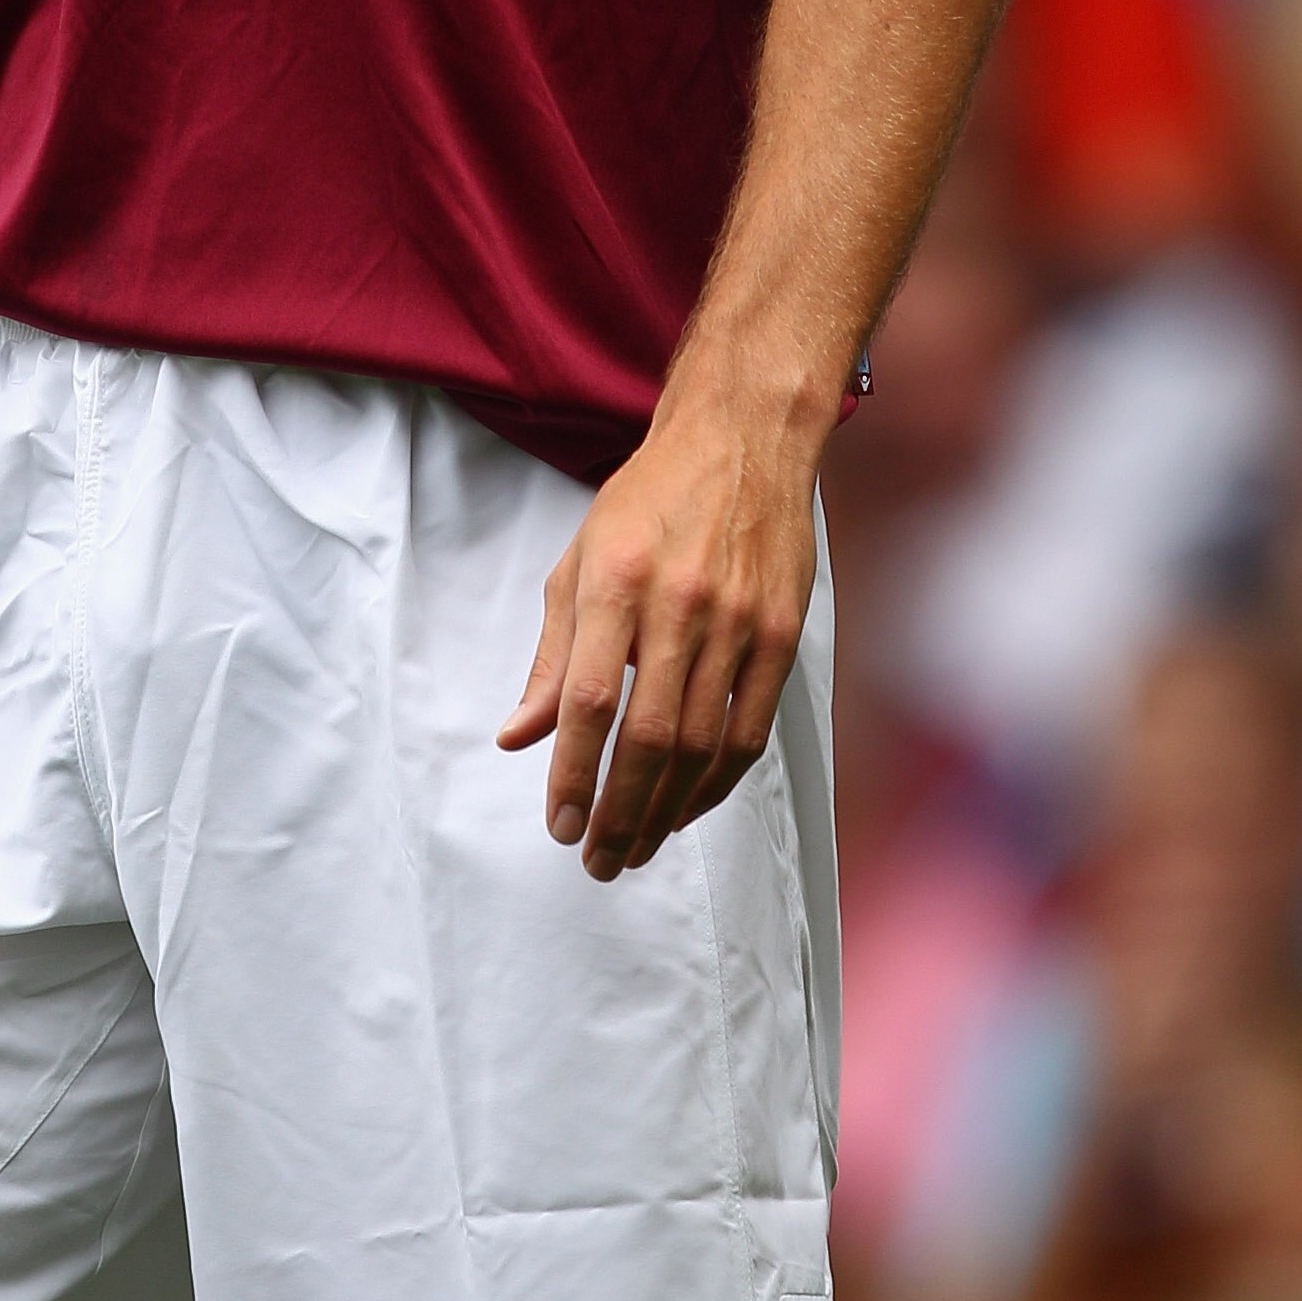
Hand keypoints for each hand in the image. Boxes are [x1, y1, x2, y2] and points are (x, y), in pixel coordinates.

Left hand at [498, 374, 816, 881]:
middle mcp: (681, 605)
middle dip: (618, 813)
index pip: (590, 702)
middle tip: (597, 859)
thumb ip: (552, 657)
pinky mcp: (783, 635)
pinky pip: (749, 731)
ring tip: (636, 848)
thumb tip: (518, 737)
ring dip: (665, 811)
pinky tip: (687, 809)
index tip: (558, 825)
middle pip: (649, 738)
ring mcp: (740, 623)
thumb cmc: (649, 501)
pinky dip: (717, 783)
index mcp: (617, 582)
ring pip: (702, 746)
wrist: (743, 441)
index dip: (572, 775)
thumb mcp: (580, 562)